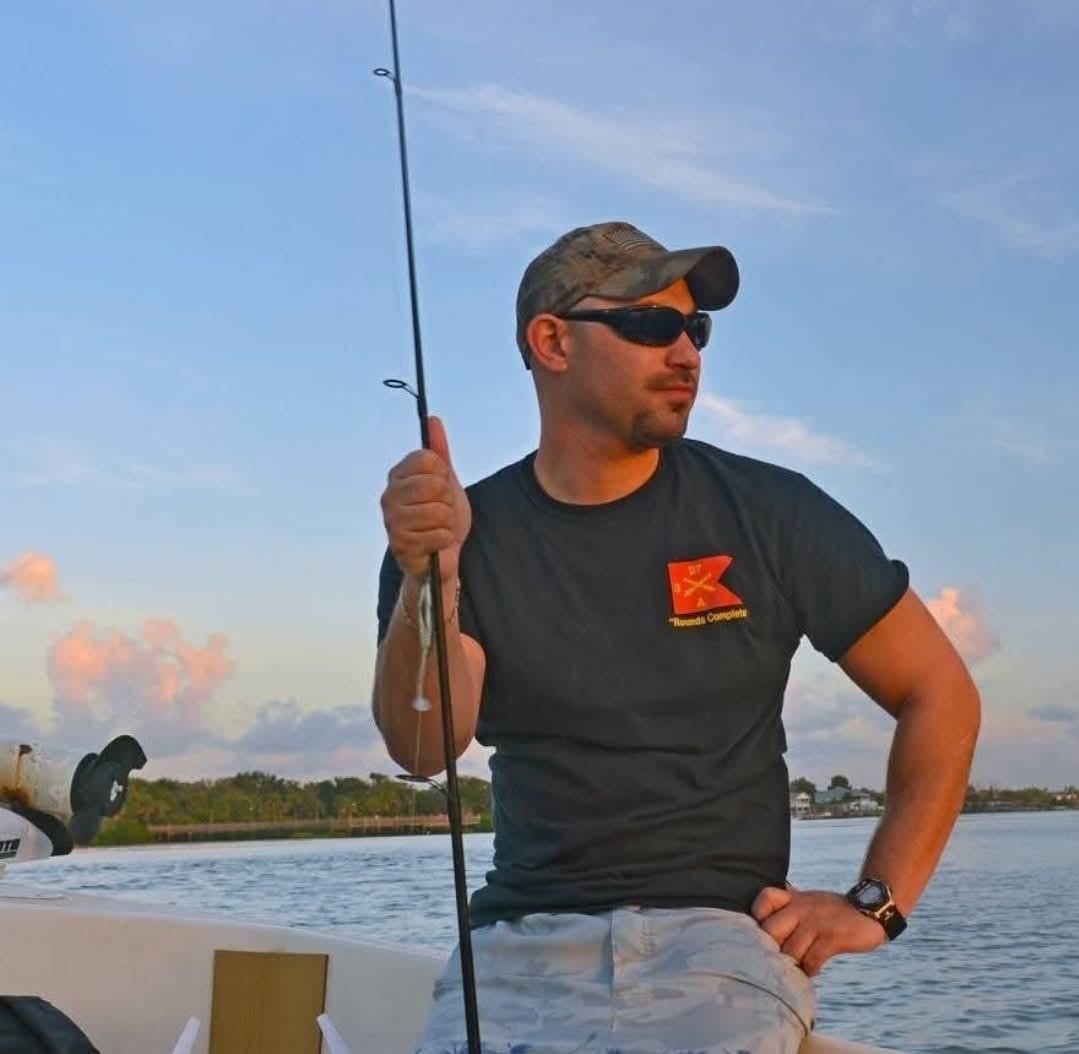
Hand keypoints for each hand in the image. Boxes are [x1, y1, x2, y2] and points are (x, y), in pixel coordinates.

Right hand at [380, 416, 470, 584]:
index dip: (444, 474)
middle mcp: (389, 495)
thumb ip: (438, 450)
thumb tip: (432, 419)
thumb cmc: (442, 515)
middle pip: (434, 485)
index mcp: (398, 475)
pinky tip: (436, 543)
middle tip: (442, 511)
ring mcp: (391, 521)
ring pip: (437, 511)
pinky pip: (438, 534)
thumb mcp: (445, 479)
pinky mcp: (399, 545)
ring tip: (439, 527)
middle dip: (448, 501)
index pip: (429, 459)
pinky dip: (444, 540)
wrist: (442, 553)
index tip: (441, 486)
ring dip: (447, 522)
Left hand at [751, 885, 885, 976]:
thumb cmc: (832, 911)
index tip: (763, 933)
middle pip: (771, 931)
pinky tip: (813, 969)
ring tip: (795, 970)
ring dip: (791, 965)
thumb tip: (760, 921)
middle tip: (776, 961)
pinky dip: (809, 970)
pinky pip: (812, 960)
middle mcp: (801, 908)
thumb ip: (787, 908)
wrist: (870, 911)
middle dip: (771, 950)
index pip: (765, 898)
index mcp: (794, 898)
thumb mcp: (807, 902)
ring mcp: (816, 922)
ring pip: (790, 951)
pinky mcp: (832, 938)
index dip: (758, 916)